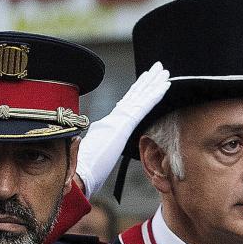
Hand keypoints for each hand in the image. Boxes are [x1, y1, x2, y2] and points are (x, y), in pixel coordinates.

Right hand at [75, 62, 169, 195]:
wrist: (75, 175)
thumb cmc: (81, 173)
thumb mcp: (93, 159)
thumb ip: (98, 152)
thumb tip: (90, 150)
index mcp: (105, 127)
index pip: (124, 105)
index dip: (135, 92)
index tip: (144, 81)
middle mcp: (112, 119)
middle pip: (133, 96)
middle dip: (146, 81)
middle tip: (158, 68)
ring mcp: (118, 120)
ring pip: (139, 97)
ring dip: (153, 82)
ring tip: (164, 70)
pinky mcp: (124, 124)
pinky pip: (144, 106)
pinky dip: (155, 95)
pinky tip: (166, 85)